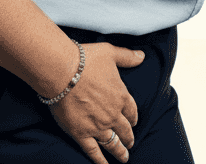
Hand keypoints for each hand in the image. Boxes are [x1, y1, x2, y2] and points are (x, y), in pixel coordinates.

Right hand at [47, 42, 145, 163]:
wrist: (63, 72)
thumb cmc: (86, 60)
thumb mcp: (111, 53)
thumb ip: (127, 56)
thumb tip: (141, 55)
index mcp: (121, 95)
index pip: (132, 111)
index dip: (133, 118)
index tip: (134, 122)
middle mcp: (112, 114)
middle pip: (125, 129)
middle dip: (129, 137)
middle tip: (131, 143)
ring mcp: (98, 126)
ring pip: (113, 143)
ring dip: (119, 151)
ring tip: (124, 158)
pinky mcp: (81, 134)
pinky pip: (93, 151)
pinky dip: (100, 160)